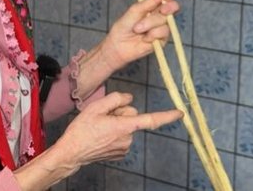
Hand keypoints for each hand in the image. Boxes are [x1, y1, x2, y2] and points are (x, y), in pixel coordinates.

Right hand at [54, 92, 182, 167]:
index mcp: (124, 126)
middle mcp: (128, 139)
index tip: (180, 113)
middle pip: (132, 117)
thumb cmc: (81, 130)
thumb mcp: (95, 107)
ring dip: (116, 124)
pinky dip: (114, 133)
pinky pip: (122, 136)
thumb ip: (116, 99)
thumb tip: (129, 99)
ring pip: (127, 126)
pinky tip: (101, 135)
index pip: (150, 120)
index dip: (167, 116)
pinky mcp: (120, 153)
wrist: (72, 152)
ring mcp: (125, 148)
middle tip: (103, 117)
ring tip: (99, 128)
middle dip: (120, 113)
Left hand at [100, 0, 179, 70]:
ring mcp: (162, 28)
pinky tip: (144, 38)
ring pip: (164, 20)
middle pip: (172, 7)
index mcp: (154, 6)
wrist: (118, 44)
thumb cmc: (124, 26)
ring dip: (149, 24)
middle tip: (162, 10)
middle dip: (169, 7)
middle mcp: (160, 16)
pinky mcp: (162, 40)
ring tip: (137, 29)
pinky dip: (152, 35)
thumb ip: (150, 1)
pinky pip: (162, 33)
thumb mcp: (135, 10)